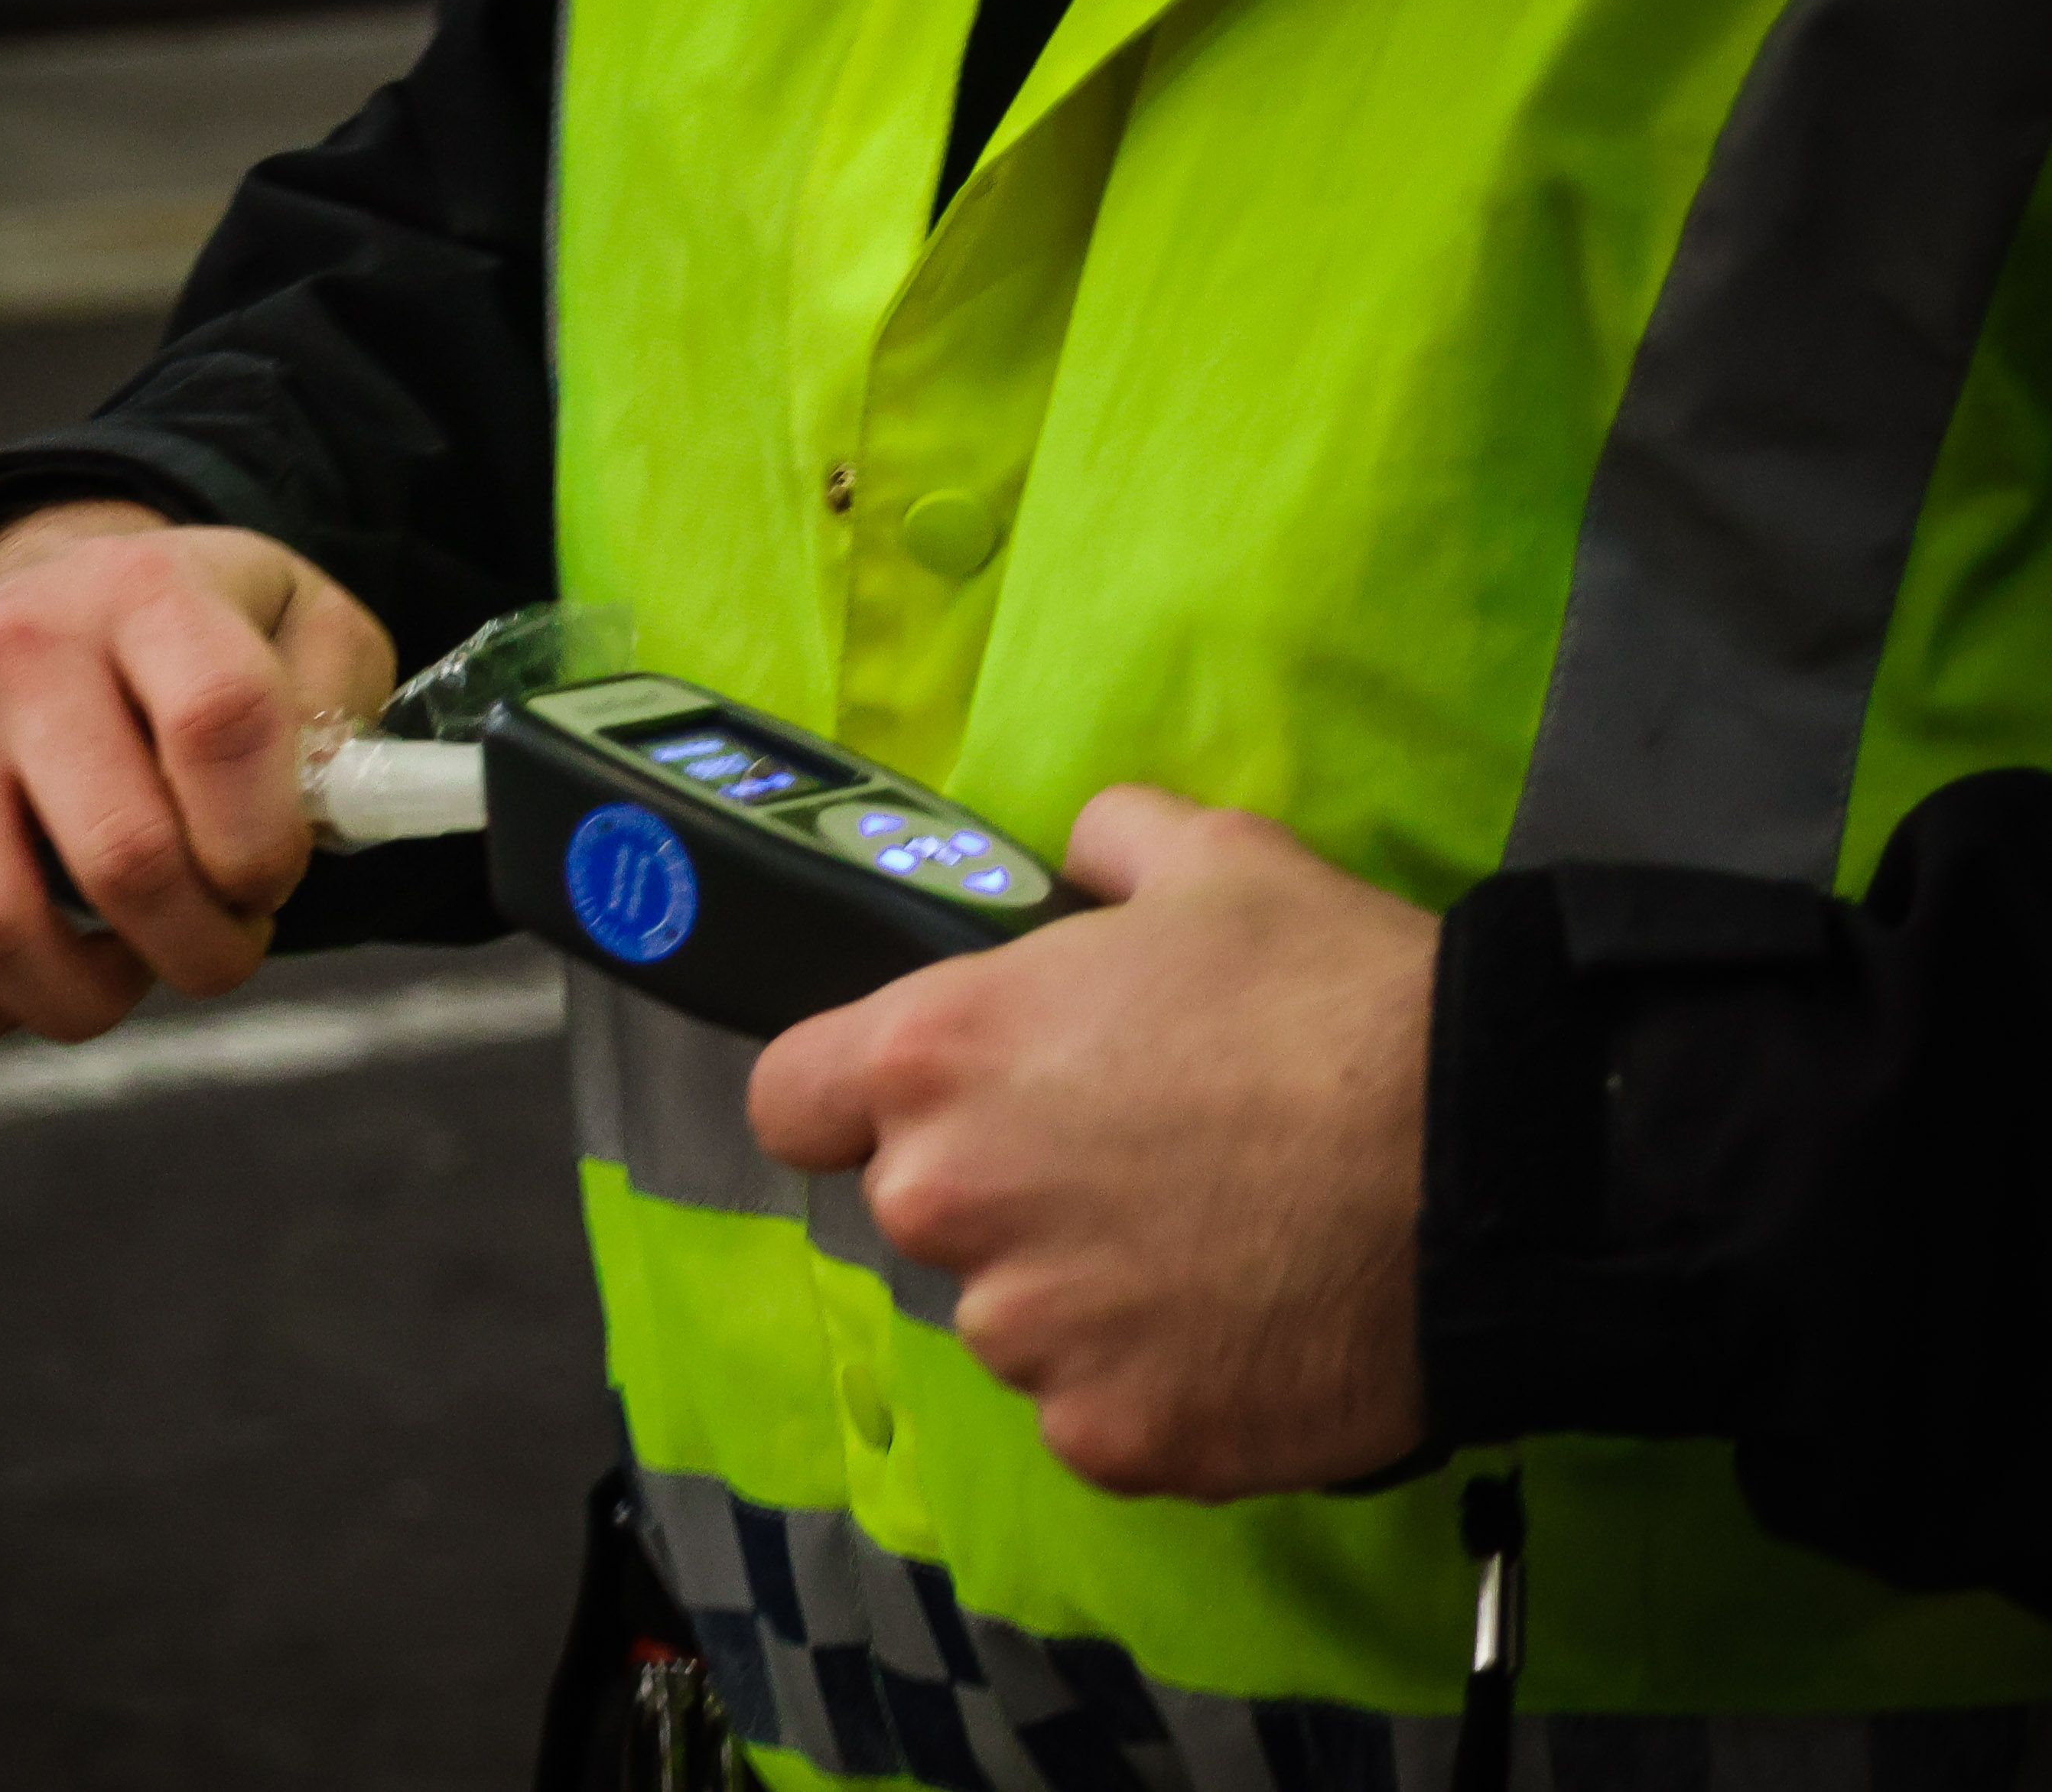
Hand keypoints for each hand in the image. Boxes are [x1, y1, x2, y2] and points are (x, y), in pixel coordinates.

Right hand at [0, 499, 393, 1065]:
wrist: (31, 591)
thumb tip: (334, 810)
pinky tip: (24, 980)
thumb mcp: (301, 626)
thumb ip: (348, 707)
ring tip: (128, 958)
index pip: (222, 725)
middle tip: (222, 934)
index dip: (268, 844)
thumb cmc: (186, 644)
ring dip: (88, 995)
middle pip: (121, 859)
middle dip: (205, 946)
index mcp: (146, 595)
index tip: (274, 875)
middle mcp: (13, 651)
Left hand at [747, 786, 1436, 1499]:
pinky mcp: (1112, 1438)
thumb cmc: (1335, 994)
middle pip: (920, 1209)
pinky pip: (1098, 1407)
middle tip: (1136, 1157)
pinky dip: (1154, 1376)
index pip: (791, 1101)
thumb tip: (1078, 857)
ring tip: (1214, 1241)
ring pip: (1013, 1316)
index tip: (936, 1099)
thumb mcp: (1216, 859)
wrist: (1493, 1161)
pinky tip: (1248, 1320)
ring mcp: (1028, 1336)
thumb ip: (1105, 846)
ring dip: (1079, 1289)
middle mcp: (947, 1204)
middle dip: (1002, 1187)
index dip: (850, 1098)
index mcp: (939, 1056)